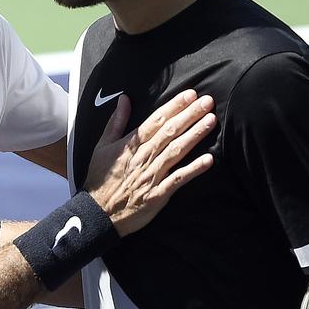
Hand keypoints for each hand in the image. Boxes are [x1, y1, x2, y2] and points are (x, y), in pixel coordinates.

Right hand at [86, 90, 215, 235]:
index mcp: (131, 145)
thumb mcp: (101, 147)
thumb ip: (115, 122)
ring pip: (176, 151)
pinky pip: (178, 179)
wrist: (97, 213)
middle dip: (190, 115)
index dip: (174, 106)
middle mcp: (143, 157)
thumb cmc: (100, 180)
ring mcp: (152, 176)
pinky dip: (193, 169)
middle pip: (170, 132)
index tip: (190, 95)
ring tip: (211, 121)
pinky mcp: (158, 195)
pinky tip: (208, 159)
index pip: (156, 120)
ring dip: (195, 135)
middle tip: (207, 102)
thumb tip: (124, 99)